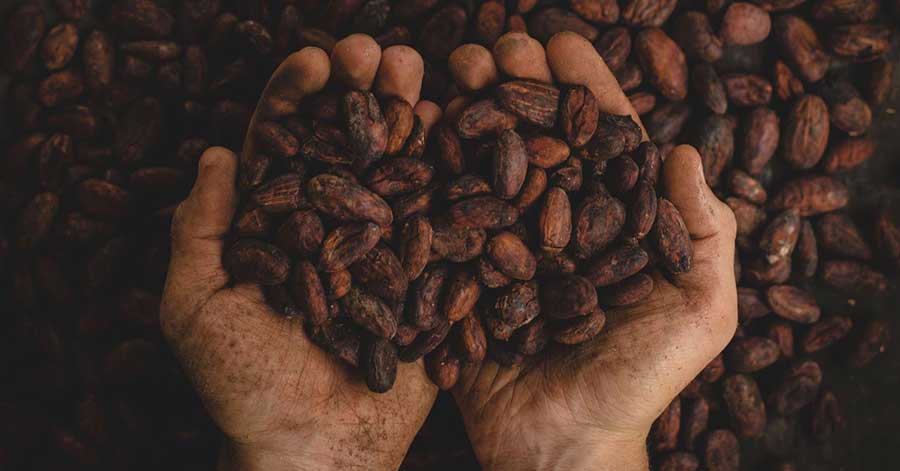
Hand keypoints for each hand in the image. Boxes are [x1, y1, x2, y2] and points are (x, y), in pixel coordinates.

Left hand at [160, 35, 439, 470]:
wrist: (317, 449)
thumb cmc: (245, 387)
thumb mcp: (196, 307)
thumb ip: (199, 230)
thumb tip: (217, 153)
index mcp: (276, 226)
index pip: (284, 145)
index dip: (296, 98)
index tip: (317, 60)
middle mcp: (332, 226)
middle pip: (347, 144)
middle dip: (362, 93)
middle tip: (379, 54)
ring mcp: (383, 247)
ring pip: (397, 169)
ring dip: (408, 117)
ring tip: (422, 74)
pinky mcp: (425, 275)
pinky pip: (441, 218)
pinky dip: (451, 175)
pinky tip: (461, 132)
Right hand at [448, 33, 738, 470]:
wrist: (562, 446)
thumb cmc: (639, 383)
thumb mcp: (700, 314)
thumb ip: (705, 234)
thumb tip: (687, 150)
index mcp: (614, 223)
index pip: (600, 139)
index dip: (584, 88)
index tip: (560, 43)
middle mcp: (557, 224)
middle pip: (537, 138)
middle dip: (516, 85)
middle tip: (494, 47)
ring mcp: (506, 246)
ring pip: (486, 163)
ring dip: (468, 111)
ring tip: (450, 69)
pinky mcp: (462, 274)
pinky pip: (443, 215)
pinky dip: (427, 169)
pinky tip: (413, 126)